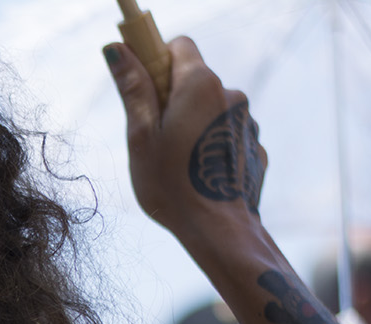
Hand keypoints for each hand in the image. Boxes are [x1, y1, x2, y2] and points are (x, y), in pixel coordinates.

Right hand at [107, 37, 267, 240]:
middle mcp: (230, 94)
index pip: (178, 46)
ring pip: (209, 110)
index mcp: (200, 84)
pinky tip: (198, 176)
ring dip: (191, 126)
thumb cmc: (173, 185)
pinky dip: (209, 147)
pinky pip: (224, 134)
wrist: (219, 231)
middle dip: (171, 101)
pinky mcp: (253, 145)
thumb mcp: (141, 136)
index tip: (142, 91)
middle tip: (154, 140)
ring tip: (177, 166)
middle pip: (193, 81)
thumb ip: (133, 89)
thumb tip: (117, 49)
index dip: (156, 62)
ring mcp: (246, 120)